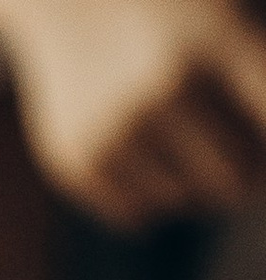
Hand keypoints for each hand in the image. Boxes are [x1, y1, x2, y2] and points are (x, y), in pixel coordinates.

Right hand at [0, 0, 265, 219]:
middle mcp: (163, 87)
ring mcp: (114, 130)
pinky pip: (138, 212)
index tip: (259, 143)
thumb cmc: (173, 4)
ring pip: (185, 199)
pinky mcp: (78, 160)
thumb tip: (260, 175)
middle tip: (233, 142)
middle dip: (243, 170)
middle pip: (234, 179)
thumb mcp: (226, 16)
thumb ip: (255, 78)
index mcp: (216, 34)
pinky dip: (147, 189)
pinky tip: (139, 140)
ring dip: (191, 177)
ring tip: (178, 127)